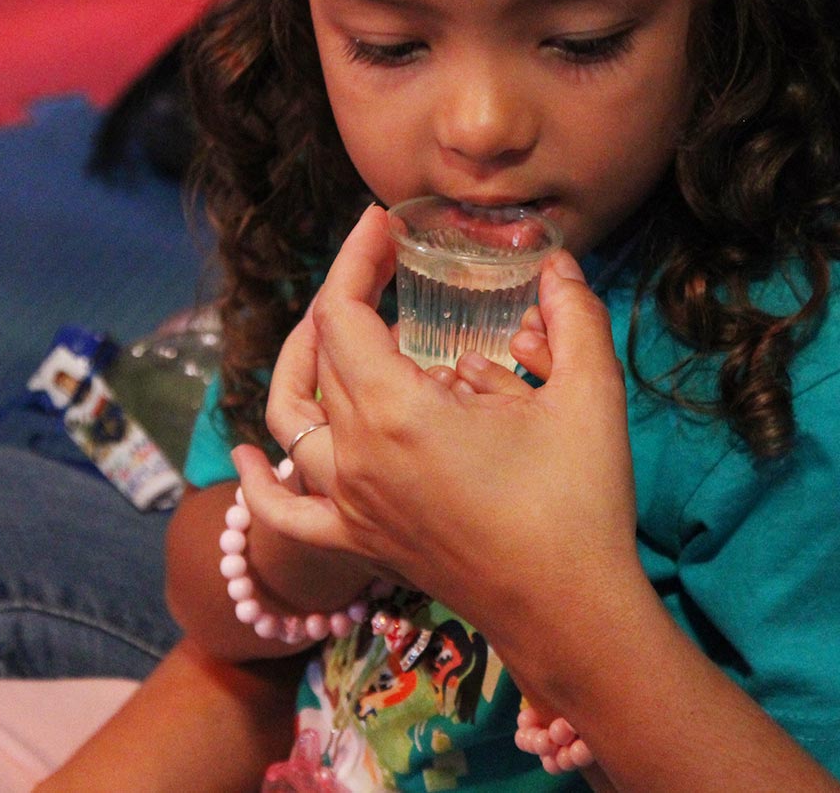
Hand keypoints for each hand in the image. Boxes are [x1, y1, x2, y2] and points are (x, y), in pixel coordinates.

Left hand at [234, 205, 641, 642]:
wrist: (570, 613)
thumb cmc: (579, 504)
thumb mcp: (589, 393)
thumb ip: (574, 315)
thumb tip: (559, 265)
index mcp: (396, 412)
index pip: (343, 313)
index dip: (356, 258)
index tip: (385, 225)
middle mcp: (355, 456)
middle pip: (322, 355)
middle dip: (349, 295)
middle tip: (389, 262)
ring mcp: (350, 504)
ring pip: (292, 419)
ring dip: (304, 363)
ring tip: (337, 328)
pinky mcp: (362, 542)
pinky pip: (285, 512)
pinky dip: (259, 481)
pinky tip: (250, 453)